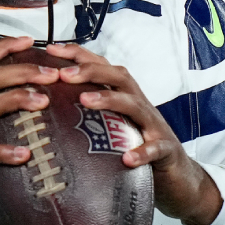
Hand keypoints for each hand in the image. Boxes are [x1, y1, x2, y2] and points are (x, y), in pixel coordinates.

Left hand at [44, 43, 222, 224]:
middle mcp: (139, 104)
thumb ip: (89, 113)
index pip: (103, 66)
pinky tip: (127, 158)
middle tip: (63, 74)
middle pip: (119, 76)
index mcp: (124, 96)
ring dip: (109, 99)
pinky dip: (142, 151)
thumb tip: (48, 106)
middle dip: (90, 70)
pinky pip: (155, 148)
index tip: (51, 51)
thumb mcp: (113, 125)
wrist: (177, 174)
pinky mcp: (166, 149)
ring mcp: (154, 125)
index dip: (78, 55)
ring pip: (133, 104)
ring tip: (85, 101)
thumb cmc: (138, 145)